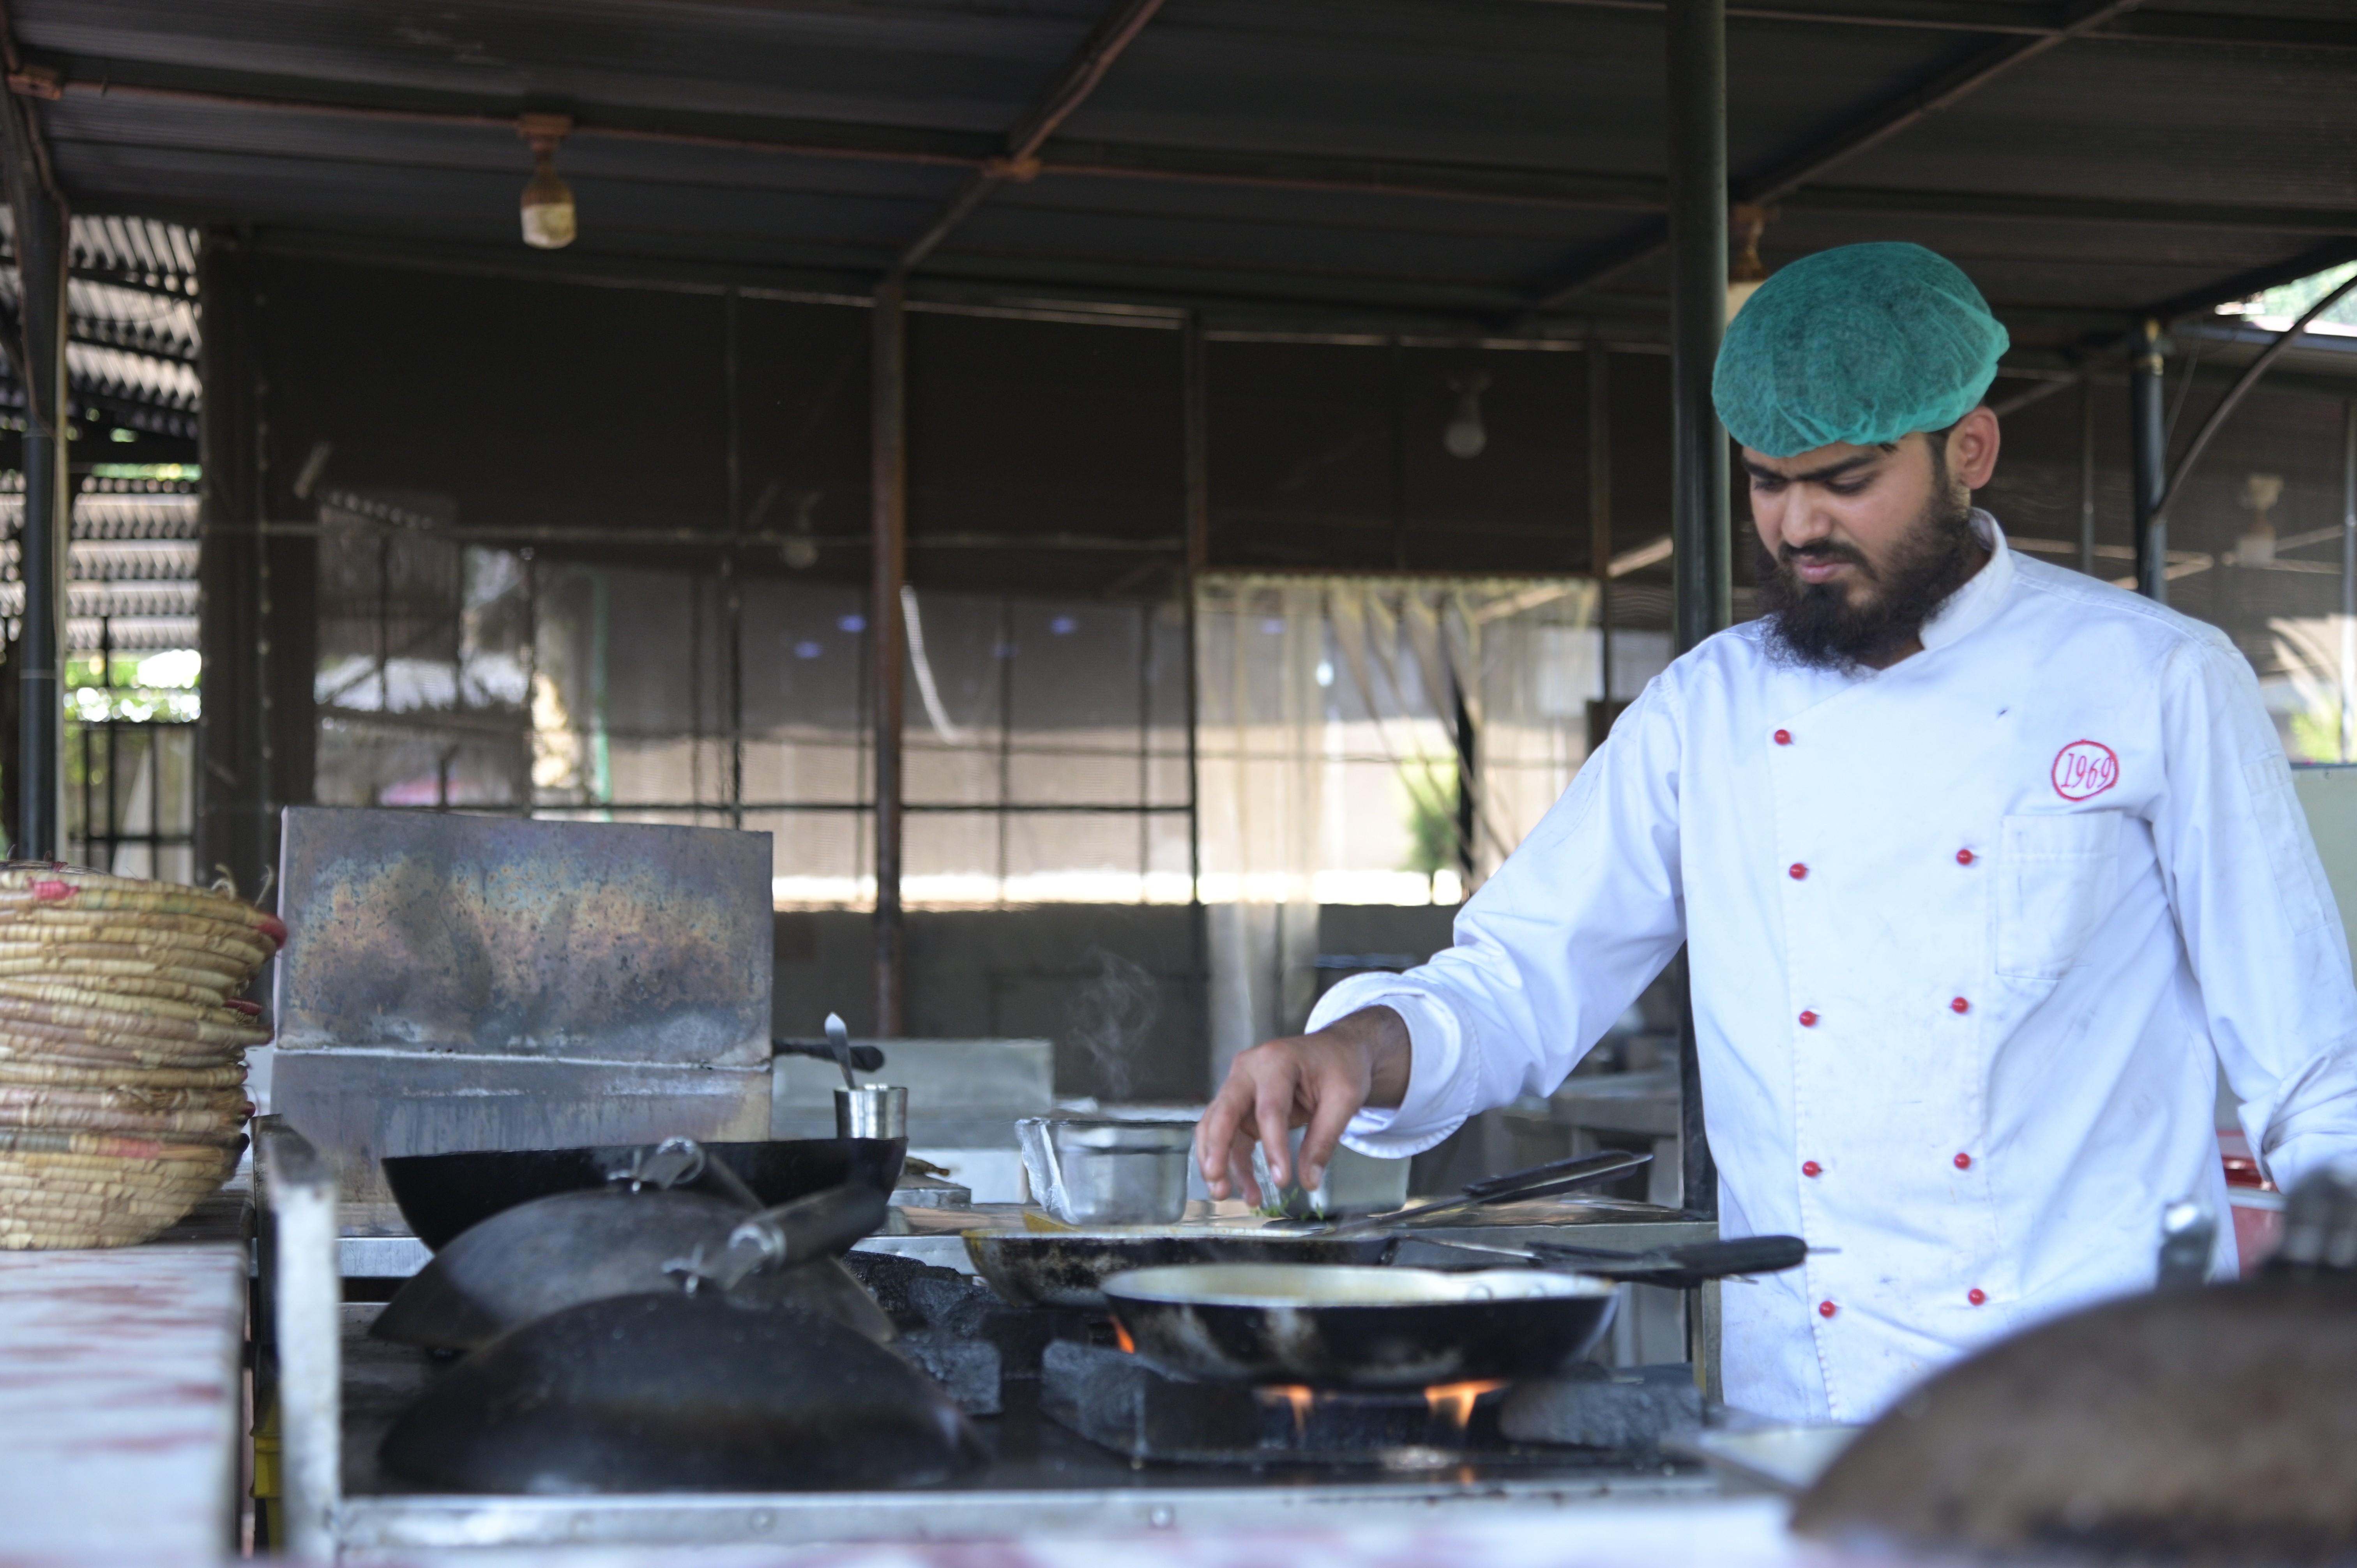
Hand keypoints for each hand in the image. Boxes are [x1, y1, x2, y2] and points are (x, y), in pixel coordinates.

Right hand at [1195, 1006, 1411, 1204]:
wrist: (1335, 1050)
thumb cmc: (1341, 1067)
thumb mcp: (1345, 1099)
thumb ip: (1325, 1139)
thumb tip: (1309, 1182)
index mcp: (1276, 1061)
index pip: (1270, 1108)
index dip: (1274, 1146)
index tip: (1282, 1179)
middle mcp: (1248, 1070)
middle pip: (1224, 1111)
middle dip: (1217, 1149)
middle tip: (1217, 1183)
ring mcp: (1239, 1086)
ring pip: (1217, 1125)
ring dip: (1216, 1160)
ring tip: (1223, 1194)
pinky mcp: (1241, 1105)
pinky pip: (1228, 1135)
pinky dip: (1230, 1160)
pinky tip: (1241, 1187)